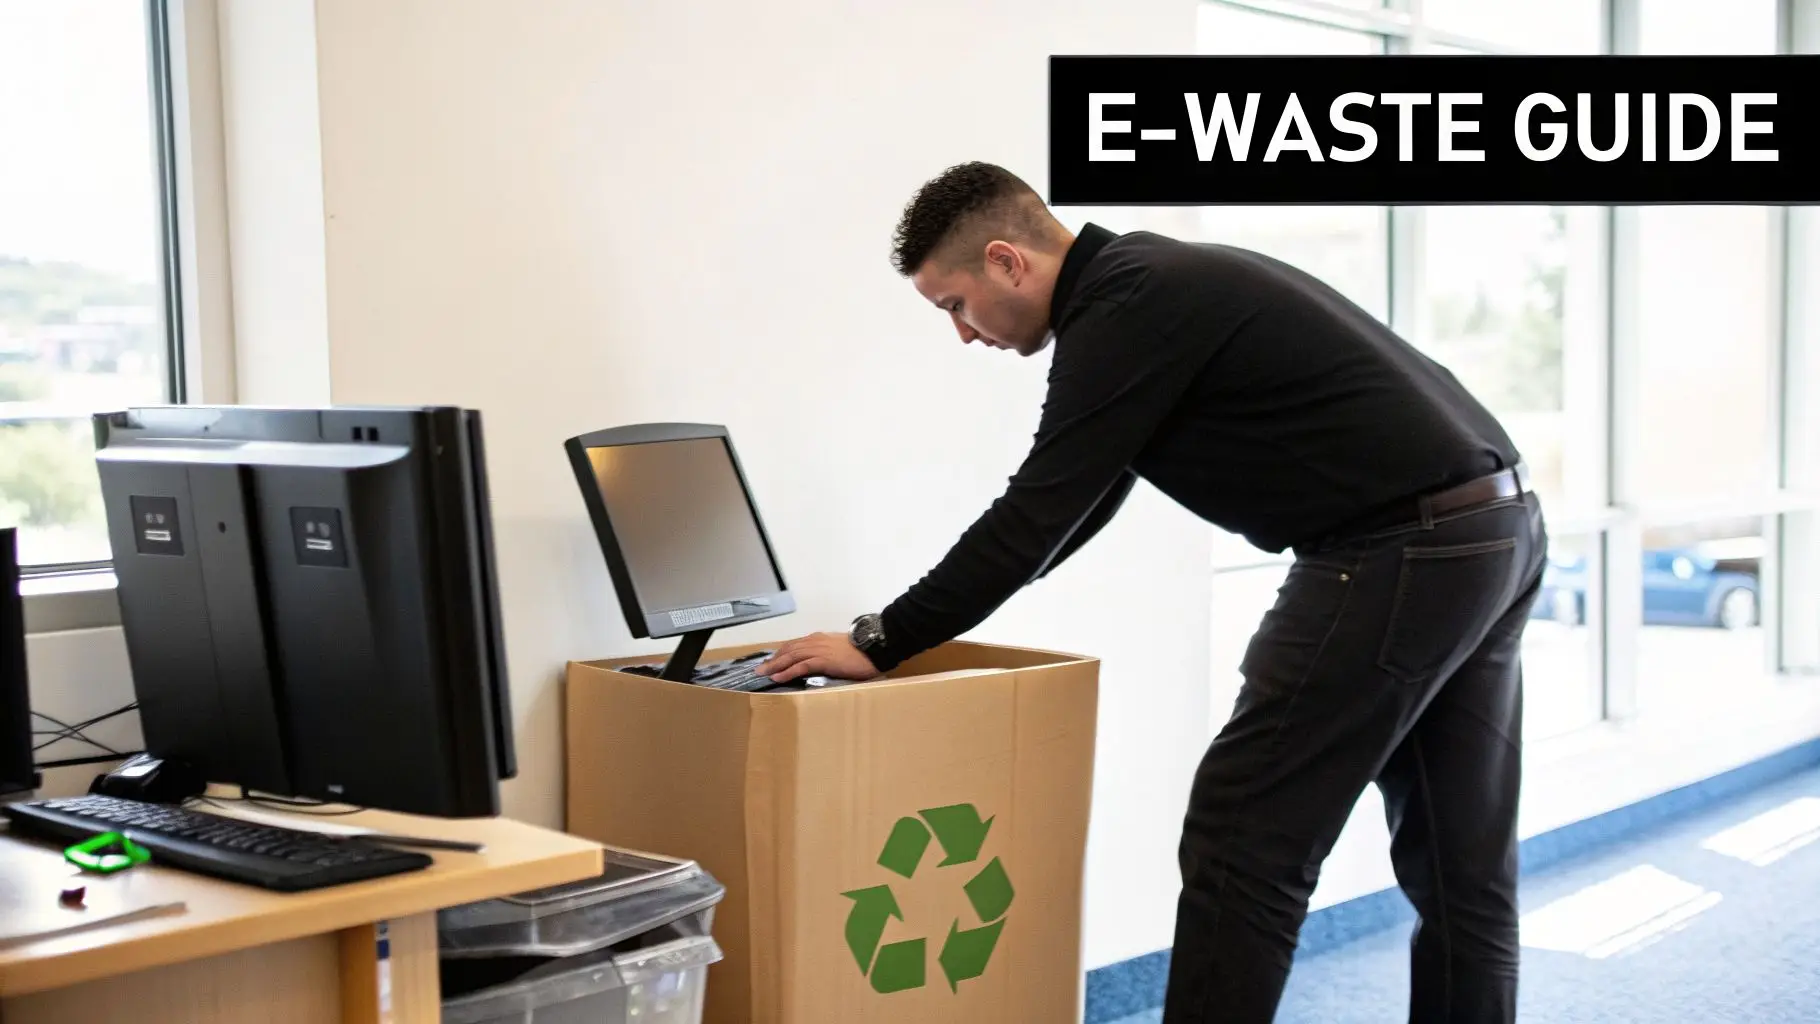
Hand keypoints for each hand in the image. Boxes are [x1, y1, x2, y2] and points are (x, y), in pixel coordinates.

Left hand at [756, 632, 878, 683]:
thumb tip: (823, 664)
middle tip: (759, 669)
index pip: (794, 645)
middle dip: (772, 660)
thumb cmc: (861, 652)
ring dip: (774, 666)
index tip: (770, 661)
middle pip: (788, 649)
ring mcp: (818, 650)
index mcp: (819, 639)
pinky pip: (800, 665)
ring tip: (762, 674)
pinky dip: (787, 671)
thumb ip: (828, 654)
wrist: (874, 647)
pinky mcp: (823, 660)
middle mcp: (815, 641)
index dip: (780, 653)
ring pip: (790, 656)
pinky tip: (777, 677)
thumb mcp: (840, 650)